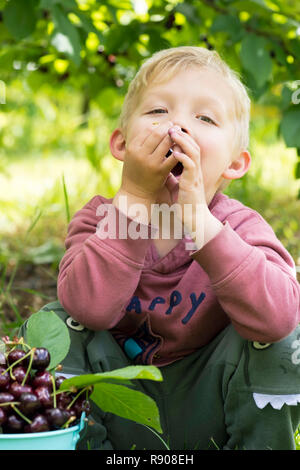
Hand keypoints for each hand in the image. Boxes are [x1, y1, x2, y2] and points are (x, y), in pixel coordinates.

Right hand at [121, 121, 177, 199]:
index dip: (158, 126)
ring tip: (180, 134)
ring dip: (175, 137)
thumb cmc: (135, 171)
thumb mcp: (132, 155)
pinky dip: (178, 150)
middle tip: (175, 125)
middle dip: (167, 128)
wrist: (135, 193)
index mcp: (132, 148)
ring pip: (166, 143)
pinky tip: (182, 148)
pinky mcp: (161, 171)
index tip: (166, 125)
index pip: (147, 130)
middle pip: (157, 134)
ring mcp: (151, 162)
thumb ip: (141, 142)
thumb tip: (154, 126)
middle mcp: (140, 154)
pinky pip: (173, 156)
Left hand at [167, 127, 222, 247]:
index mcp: (192, 172)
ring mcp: (196, 177)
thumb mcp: (175, 188)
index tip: (171, 131)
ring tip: (173, 133)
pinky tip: (175, 151)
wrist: (193, 220)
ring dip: (183, 142)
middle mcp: (196, 171)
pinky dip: (183, 157)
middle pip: (193, 146)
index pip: (190, 149)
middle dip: (183, 135)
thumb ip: (171, 178)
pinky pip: (190, 166)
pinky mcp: (193, 184)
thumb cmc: (185, 206)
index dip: (182, 139)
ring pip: (193, 152)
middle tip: (171, 126)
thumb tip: (163, 171)